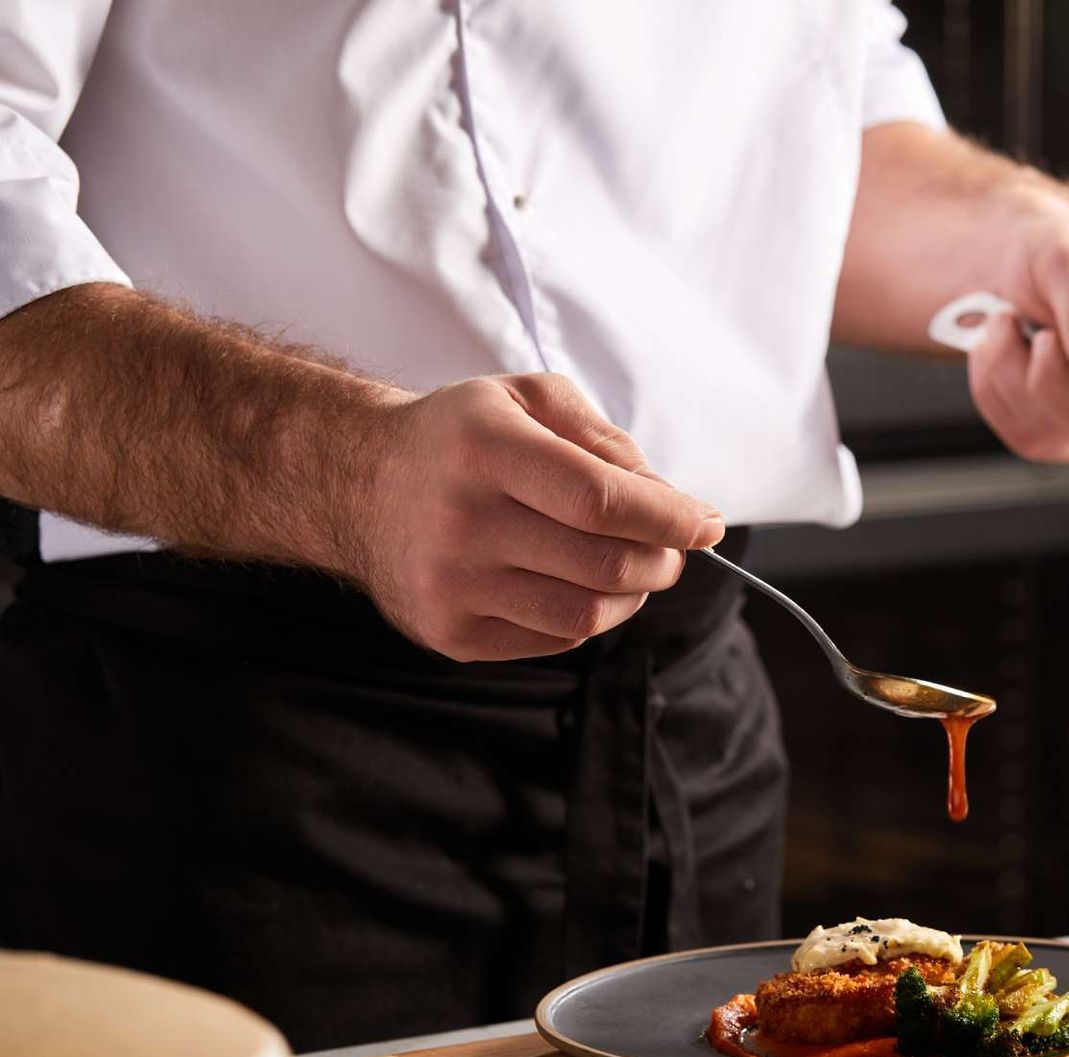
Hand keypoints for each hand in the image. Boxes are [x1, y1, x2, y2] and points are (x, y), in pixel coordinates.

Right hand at [350, 374, 723, 661]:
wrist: (355, 482)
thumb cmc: (460, 438)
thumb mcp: (526, 399)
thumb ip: (603, 437)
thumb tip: (668, 500)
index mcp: (485, 449)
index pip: (603, 501)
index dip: (670, 519)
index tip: (706, 524)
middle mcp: (462, 520)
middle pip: (605, 565)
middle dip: (663, 559)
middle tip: (672, 547)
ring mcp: (452, 585)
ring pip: (587, 614)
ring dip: (633, 595)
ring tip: (632, 567)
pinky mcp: (449, 633)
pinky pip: (554, 639)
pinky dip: (587, 615)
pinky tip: (576, 583)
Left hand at [968, 201, 1068, 464]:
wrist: (1009, 264)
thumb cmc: (1059, 251)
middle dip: (1057, 377)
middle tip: (1045, 331)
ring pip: (1057, 430)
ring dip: (1016, 372)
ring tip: (1019, 327)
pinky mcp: (1054, 433)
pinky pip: (1018, 429)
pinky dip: (995, 382)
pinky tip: (1008, 347)